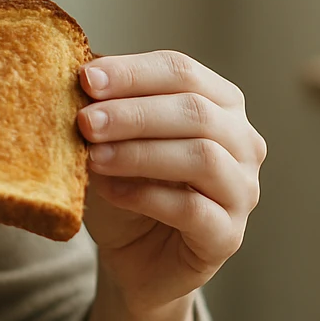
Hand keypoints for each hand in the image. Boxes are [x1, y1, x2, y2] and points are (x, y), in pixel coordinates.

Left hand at [77, 50, 264, 316]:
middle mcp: (243, 141)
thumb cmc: (126, 186)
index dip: (132, 72)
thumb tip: (77, 62)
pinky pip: (193, 209)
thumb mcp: (111, 138)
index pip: (181, 71)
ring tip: (92, 157)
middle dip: (133, 113)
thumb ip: (104, 102)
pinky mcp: (229, 235)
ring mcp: (242, 189)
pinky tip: (110, 192)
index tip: (85, 79)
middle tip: (84, 121)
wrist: (134, 258)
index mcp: (220, 102)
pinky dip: (146, 196)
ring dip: (139, 153)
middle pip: (194, 111)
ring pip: (201, 157)